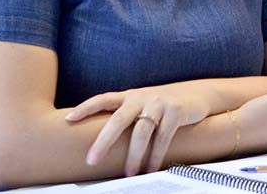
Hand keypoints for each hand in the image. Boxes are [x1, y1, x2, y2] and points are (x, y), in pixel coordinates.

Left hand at [65, 84, 211, 174]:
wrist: (197, 93)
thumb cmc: (164, 103)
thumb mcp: (143, 103)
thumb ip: (126, 114)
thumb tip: (101, 138)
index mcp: (130, 95)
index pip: (103, 99)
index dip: (85, 108)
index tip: (69, 119)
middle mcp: (142, 97)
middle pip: (119, 119)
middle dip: (104, 141)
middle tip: (92, 160)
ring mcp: (159, 103)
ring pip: (141, 132)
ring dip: (134, 156)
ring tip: (128, 173)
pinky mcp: (176, 112)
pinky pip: (162, 138)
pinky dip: (155, 156)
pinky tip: (150, 169)